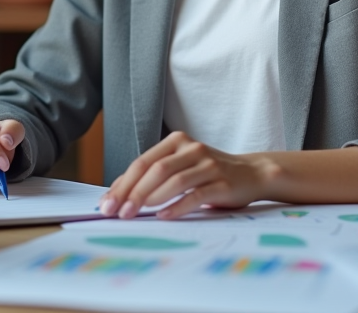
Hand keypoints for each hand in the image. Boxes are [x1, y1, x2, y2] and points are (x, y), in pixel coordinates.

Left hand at [99, 131, 272, 219]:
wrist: (251, 173)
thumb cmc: (209, 173)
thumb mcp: (181, 167)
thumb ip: (155, 176)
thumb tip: (120, 194)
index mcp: (177, 141)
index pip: (143, 162)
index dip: (123, 183)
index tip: (107, 203)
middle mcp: (192, 149)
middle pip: (156, 169)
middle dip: (132, 192)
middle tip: (117, 211)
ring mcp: (209, 164)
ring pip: (174, 180)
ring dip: (151, 198)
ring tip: (134, 214)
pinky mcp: (222, 182)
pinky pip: (196, 194)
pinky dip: (177, 206)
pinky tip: (164, 216)